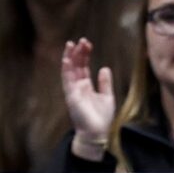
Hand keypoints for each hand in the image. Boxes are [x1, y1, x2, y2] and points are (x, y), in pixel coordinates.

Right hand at [62, 38, 116, 153]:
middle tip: (82, 40)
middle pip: (76, 65)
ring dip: (70, 57)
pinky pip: (66, 81)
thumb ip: (105, 83)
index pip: (83, 66)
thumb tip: (104, 68)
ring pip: (69, 70)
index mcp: (86, 86)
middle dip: (78, 52)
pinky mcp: (71, 96)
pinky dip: (66, 70)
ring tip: (71, 44)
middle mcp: (78, 87)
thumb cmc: (102, 118)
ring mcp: (73, 91)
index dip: (85, 55)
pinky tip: (66, 59)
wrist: (97, 133)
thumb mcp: (107, 97)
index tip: (88, 44)